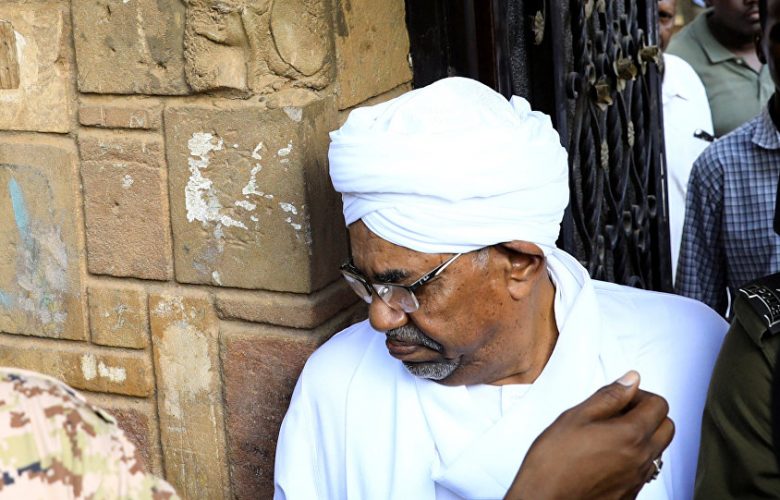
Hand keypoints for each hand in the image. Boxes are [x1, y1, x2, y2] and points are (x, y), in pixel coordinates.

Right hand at [505, 371, 673, 499]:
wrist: (545, 498)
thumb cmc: (553, 461)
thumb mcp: (576, 417)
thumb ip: (608, 396)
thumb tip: (630, 379)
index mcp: (630, 435)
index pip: (659, 404)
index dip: (639, 395)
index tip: (621, 398)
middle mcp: (641, 458)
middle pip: (666, 426)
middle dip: (648, 414)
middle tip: (620, 412)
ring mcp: (638, 479)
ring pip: (658, 449)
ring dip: (643, 436)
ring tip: (611, 434)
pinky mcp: (630, 493)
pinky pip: (646, 470)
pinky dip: (635, 457)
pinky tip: (608, 455)